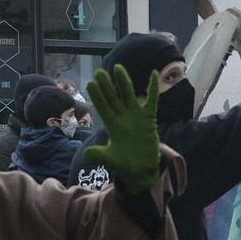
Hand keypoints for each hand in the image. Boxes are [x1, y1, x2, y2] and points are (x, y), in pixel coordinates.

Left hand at [81, 65, 162, 191]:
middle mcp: (123, 118)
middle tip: (99, 72)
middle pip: (114, 98)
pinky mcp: (149, 118)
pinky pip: (152, 100)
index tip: (90, 84)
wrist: (141, 171)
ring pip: (129, 95)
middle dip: (107, 86)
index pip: (103, 108)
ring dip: (124, 82)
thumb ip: (98, 154)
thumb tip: (87, 153)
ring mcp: (136, 117)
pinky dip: (152, 88)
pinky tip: (153, 73)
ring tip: (118, 68)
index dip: (97, 96)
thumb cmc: (124, 164)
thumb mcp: (109, 159)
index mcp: (112, 126)